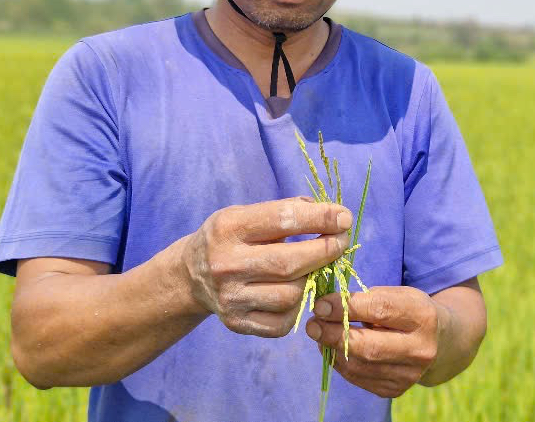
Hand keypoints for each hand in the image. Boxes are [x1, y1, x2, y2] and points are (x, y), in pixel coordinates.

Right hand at [181, 197, 351, 336]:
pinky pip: (284, 321)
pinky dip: (298, 306)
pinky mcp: (237, 323)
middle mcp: (225, 264)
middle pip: (290, 263)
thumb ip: (286, 211)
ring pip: (291, 295)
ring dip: (312, 279)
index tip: (344, 217)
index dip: (320, 218)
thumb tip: (333, 216)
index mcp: (228, 228)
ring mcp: (230, 298)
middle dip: (326, 250)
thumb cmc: (230, 238)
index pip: (283, 219)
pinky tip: (296, 291)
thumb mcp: (246, 214)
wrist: (191, 275)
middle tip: (342, 241)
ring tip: (316, 266)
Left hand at [304, 287, 444, 398]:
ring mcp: (410, 374)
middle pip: (368, 346)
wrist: (441, 342)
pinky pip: (359, 378)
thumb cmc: (411, 311)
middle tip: (313, 324)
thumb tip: (326, 308)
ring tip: (320, 334)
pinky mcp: (396, 390)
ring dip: (332, 350)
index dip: (346, 307)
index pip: (379, 310)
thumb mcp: (398, 295)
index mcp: (423, 316)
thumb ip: (366, 299)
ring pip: (359, 366)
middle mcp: (421, 349)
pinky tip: (333, 349)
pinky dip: (340, 363)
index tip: (321, 304)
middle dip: (334, 334)